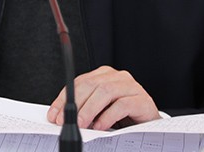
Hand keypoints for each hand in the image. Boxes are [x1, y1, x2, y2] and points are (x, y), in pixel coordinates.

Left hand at [46, 66, 160, 130]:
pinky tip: (100, 126)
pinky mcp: (142, 100)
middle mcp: (117, 77)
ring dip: (89, 109)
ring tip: (81, 124)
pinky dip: (108, 116)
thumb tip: (62, 118)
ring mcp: (131, 86)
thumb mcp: (99, 112)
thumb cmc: (123, 118)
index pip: (79, 82)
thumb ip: (84, 110)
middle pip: (91, 84)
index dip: (64, 98)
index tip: (54, 115)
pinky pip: (122, 104)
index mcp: (104, 76)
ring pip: (105, 92)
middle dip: (75, 104)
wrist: (149, 125)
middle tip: (65, 121)